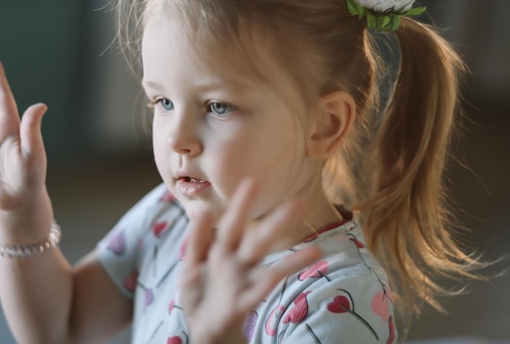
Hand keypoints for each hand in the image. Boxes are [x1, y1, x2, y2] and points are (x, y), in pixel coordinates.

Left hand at [180, 180, 320, 343]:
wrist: (201, 329)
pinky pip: (262, 291)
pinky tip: (286, 275)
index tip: (252, 181)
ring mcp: (245, 283)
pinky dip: (273, 282)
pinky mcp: (244, 302)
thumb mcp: (191, 265)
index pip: (233, 223)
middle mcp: (239, 264)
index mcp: (223, 251)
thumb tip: (202, 210)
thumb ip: (196, 240)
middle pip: (259, 240)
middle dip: (276, 223)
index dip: (241, 204)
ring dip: (294, 260)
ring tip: (318, 251)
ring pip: (271, 268)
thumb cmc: (199, 294)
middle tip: (297, 203)